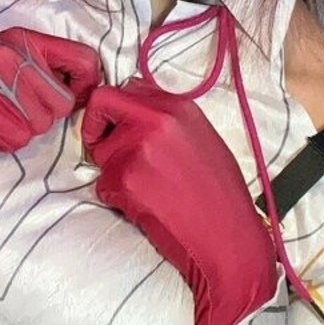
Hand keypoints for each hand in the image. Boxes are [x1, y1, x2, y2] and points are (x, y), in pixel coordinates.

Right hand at [0, 27, 100, 227]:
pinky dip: (0, 141)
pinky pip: (14, 140)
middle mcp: (11, 57)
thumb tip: (78, 92)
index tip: (73, 98)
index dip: (86, 84)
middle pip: (60, 105)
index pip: (83, 60)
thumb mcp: (0, 59)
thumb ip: (37, 68)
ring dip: (19, 131)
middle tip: (14, 113)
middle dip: (42, 117)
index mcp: (22, 40)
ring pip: (38, 127)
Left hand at [81, 78, 277, 324]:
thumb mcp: (200, 140)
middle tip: (110, 155)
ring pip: (100, 153)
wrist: (227, 236)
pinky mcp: (125, 179)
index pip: (125, 88)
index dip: (114, 109)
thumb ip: (166, 122)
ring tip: (148, 191)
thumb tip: (133, 117)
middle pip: (101, 104)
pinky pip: (103, 185)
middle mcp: (156, 119)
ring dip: (113, 173)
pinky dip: (117, 199)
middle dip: (96, 128)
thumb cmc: (219, 195)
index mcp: (179, 107)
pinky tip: (147, 206)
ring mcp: (138, 147)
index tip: (113, 126)